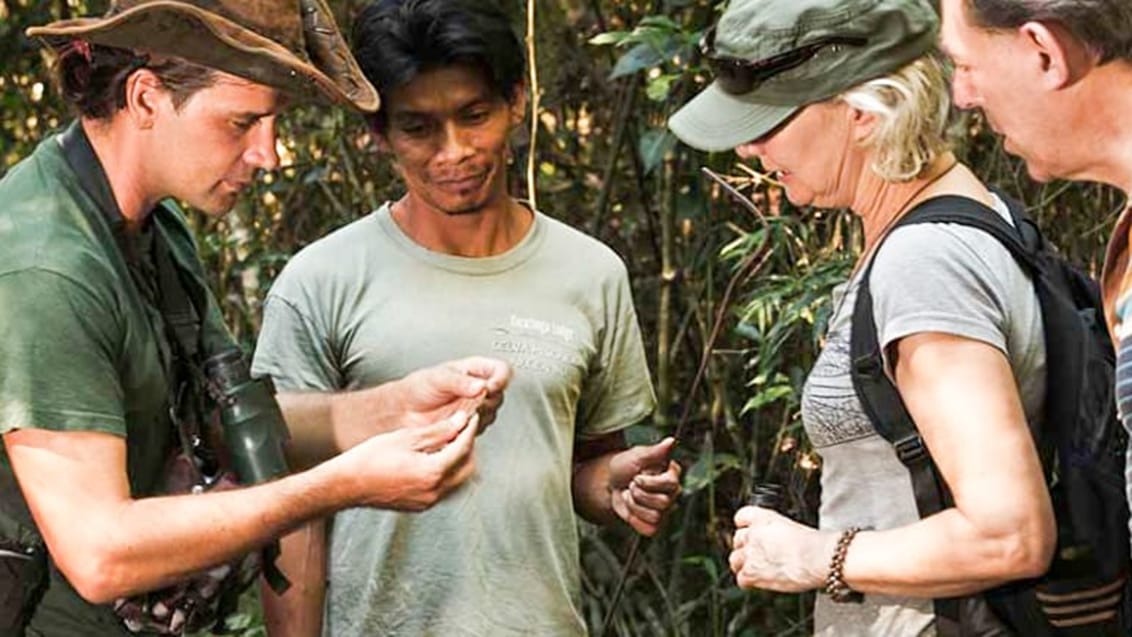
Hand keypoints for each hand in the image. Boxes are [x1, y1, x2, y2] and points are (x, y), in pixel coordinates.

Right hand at [338, 409, 479, 511]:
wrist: (346, 485)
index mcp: (432, 473)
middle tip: (461, 428)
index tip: (471, 416)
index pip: (463, 448)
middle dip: (468, 446)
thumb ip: (438, 431)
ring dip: (459, 460)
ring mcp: (428, 501)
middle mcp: (434, 491)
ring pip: (458, 480)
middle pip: (467, 467)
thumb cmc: (370, 459)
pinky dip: (447, 472)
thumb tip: (460, 421)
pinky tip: (436, 458)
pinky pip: (444, 488)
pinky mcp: (420, 505)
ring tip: (449, 441)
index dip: (469, 429)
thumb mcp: (406, 438)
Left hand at [395, 357, 510, 430]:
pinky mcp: (470, 425)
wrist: (405, 411)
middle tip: (474, 402)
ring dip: (479, 415)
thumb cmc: (418, 388)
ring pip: (492, 413)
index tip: (490, 386)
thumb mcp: (438, 378)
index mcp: (475, 370)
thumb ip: (460, 382)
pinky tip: (457, 423)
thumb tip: (480, 386)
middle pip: (500, 394)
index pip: (501, 370)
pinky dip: (471, 427)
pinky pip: (480, 428)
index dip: (501, 378)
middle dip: (489, 399)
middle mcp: (479, 388)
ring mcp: (476, 408)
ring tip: (460, 413)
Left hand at [608, 437, 681, 535]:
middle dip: (639, 495)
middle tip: (631, 485)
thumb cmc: (625, 465)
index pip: (670, 484)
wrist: (610, 483)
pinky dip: (635, 520)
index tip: (636, 476)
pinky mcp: (656, 524)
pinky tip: (631, 510)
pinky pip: (649, 530)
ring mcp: (666, 510)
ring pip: (655, 517)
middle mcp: (673, 493)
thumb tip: (671, 441)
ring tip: (630, 496)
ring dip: (635, 506)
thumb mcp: (636, 455)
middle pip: (663, 503)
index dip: (649, 483)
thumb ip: (655, 451)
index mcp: (673, 474)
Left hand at [729, 506, 833, 591]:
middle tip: (756, 556)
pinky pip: (741, 579)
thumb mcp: (793, 528)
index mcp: (764, 518)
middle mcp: (753, 533)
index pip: (742, 517)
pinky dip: (748, 583)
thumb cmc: (814, 545)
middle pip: (737, 539)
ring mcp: (750, 553)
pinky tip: (758, 583)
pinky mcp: (751, 572)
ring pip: (734, 559)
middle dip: (745, 548)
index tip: (749, 532)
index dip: (745, 526)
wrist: (817, 558)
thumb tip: (779, 543)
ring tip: (754, 570)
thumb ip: (778, 534)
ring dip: (743, 565)